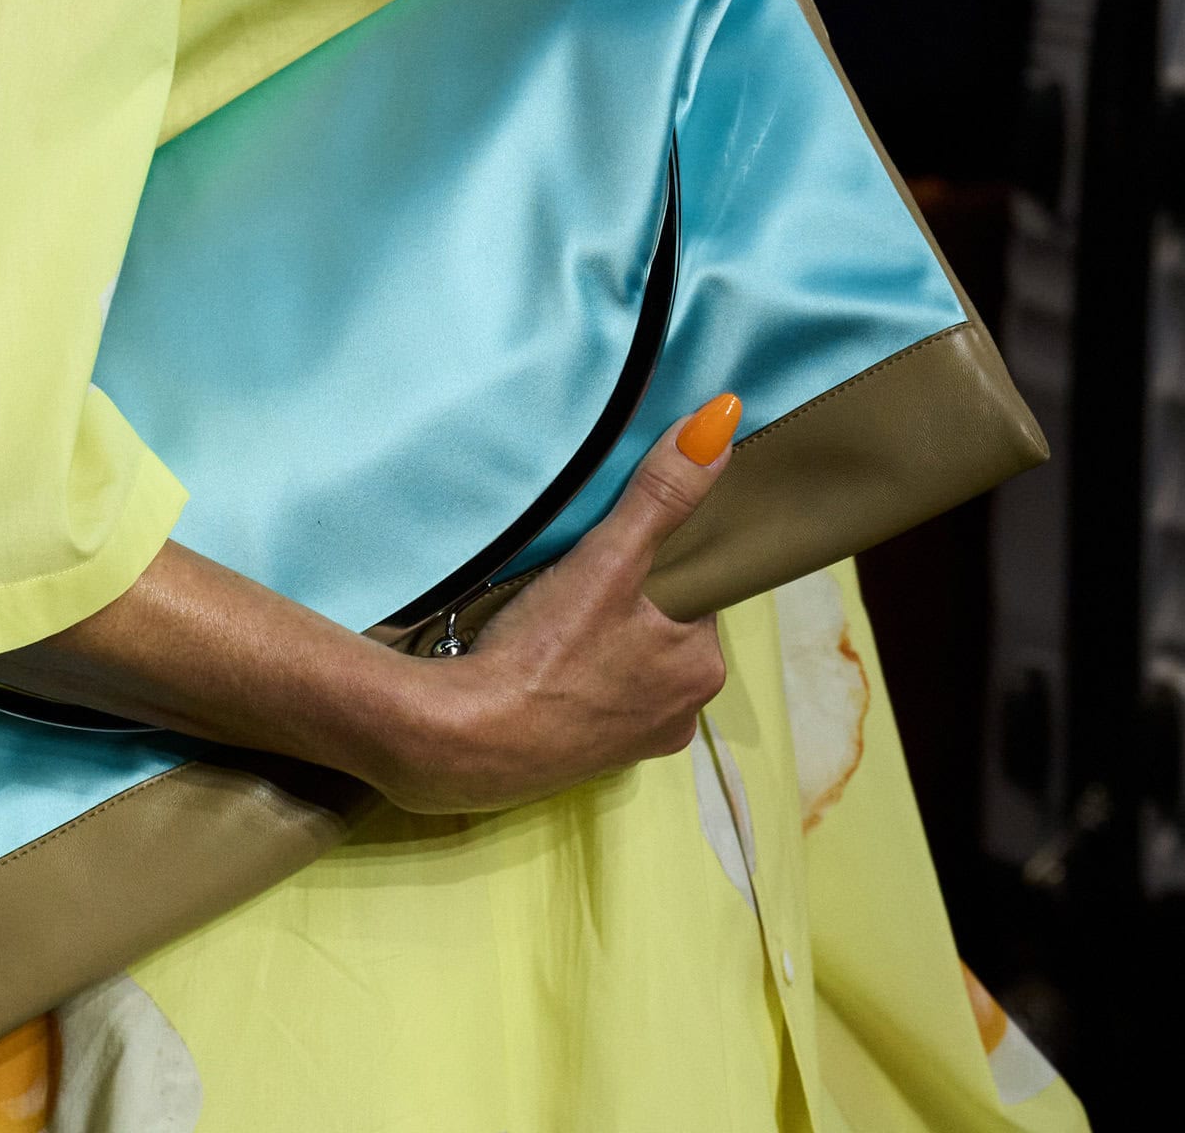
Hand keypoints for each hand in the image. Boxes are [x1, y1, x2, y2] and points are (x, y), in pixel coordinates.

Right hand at [369, 393, 741, 813]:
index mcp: (702, 669)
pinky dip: (566, 684)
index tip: (613, 558)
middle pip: (658, 633)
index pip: (694, 598)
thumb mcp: (606, 561)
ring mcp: (629, 747)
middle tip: (570, 587)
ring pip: (622, 669)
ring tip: (545, 623)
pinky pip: (586, 705)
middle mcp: (680, 717)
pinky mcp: (580, 766)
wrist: (461, 742)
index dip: (654, 571)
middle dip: (622, 609)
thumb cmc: (542, 654)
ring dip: (594, 647)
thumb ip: (661, 493)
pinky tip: (531, 666)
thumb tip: (723, 419)